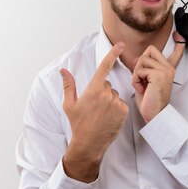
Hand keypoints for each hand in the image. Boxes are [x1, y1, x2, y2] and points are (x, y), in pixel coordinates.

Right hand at [59, 42, 127, 181]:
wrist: (89, 143)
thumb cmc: (78, 123)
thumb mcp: (69, 104)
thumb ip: (68, 85)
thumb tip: (63, 70)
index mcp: (93, 89)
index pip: (104, 67)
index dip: (113, 53)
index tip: (121, 44)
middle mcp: (106, 93)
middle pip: (107, 85)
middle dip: (102, 92)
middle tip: (94, 107)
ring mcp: (116, 102)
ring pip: (115, 95)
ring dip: (110, 101)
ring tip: (101, 114)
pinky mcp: (124, 111)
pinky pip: (121, 104)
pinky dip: (117, 109)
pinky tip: (109, 118)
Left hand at [132, 31, 185, 122]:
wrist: (154, 115)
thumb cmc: (149, 101)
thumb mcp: (144, 81)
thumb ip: (143, 69)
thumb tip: (137, 58)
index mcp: (168, 69)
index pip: (177, 52)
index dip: (179, 43)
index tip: (179, 35)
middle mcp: (169, 68)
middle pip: (150, 49)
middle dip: (140, 62)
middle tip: (141, 78)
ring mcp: (165, 70)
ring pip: (142, 59)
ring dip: (136, 73)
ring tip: (141, 85)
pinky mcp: (159, 75)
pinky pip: (140, 70)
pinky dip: (135, 80)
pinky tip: (141, 89)